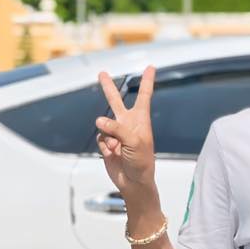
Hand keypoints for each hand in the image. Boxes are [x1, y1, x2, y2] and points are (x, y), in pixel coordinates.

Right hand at [95, 66, 156, 197]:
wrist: (133, 181)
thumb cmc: (141, 161)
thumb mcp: (134, 141)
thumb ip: (116, 128)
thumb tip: (99, 120)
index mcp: (140, 120)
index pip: (143, 95)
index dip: (147, 81)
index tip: (150, 67)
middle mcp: (128, 123)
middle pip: (116, 101)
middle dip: (108, 87)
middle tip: (101, 73)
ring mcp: (116, 133)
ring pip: (104, 124)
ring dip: (108, 135)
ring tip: (116, 147)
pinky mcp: (106, 143)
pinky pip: (100, 138)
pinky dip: (104, 145)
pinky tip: (112, 153)